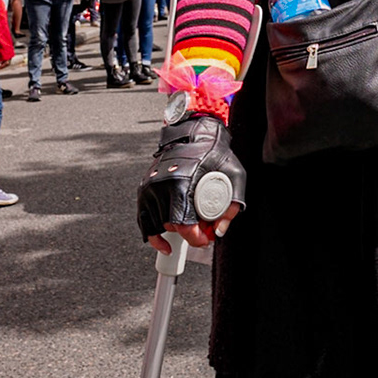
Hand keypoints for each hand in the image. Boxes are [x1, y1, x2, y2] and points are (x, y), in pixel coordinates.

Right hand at [139, 114, 245, 251]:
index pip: (183, 224)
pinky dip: (151, 234)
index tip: (205, 240)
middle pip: (171, 226)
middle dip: (189, 234)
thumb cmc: (215, 152)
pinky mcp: (144, 188)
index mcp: (181, 184)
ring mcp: (150, 187)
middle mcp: (161, 186)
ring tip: (191, 226)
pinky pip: (143, 219)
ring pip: (157, 224)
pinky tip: (163, 243)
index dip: (195, 238)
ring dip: (174, 231)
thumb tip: (219, 231)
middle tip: (203, 231)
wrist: (194, 133)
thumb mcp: (234, 176)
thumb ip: (231, 206)